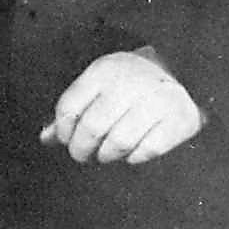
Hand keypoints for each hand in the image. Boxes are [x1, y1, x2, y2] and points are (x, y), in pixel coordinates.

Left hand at [42, 47, 202, 164]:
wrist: (183, 74)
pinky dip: (134, 158)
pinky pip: (148, 150)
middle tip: (81, 155)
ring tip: (104, 155)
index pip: (69, 107)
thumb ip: (73, 111)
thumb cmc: (128, 86)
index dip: (62, 131)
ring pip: (119, 142)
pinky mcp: (181, 119)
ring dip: (106, 155)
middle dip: (81, 148)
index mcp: (104, 70)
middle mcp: (132, 82)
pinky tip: (130, 154)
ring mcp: (159, 100)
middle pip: (93, 127)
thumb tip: (45, 139)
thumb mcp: (98, 87)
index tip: (65, 140)